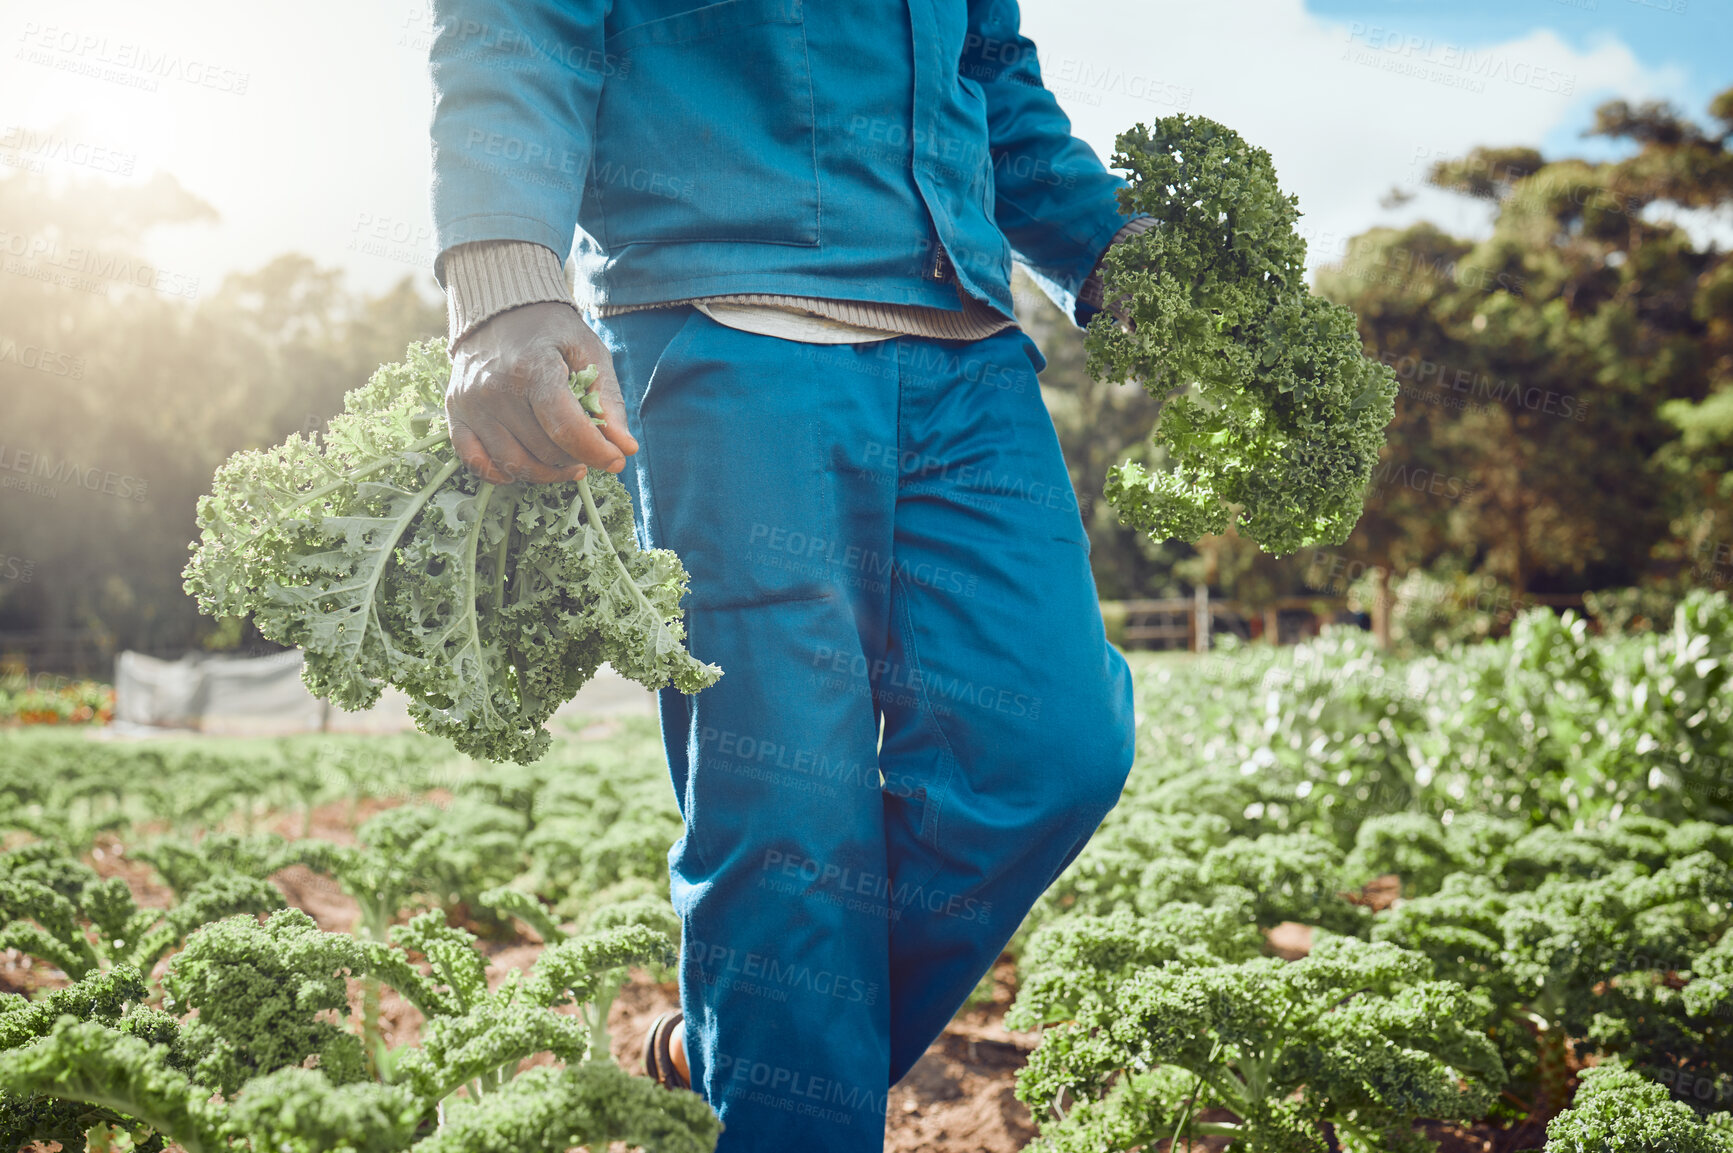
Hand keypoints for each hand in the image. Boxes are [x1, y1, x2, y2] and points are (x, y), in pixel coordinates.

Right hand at [445, 301, 637, 484]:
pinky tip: (529, 465)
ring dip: (548, 473)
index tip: (615, 460)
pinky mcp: (455, 415)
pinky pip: (477, 464)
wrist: (498, 311)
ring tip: (569, 462)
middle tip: (591, 450)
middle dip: (577, 458)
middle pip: (544, 450)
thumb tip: (625, 449)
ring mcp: (471, 405)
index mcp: (532, 368)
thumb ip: (608, 401)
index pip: (565, 427)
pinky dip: (504, 474)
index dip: (596, 452)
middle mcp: (494, 389)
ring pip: (515, 464)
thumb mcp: (589, 353)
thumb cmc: (552, 333)